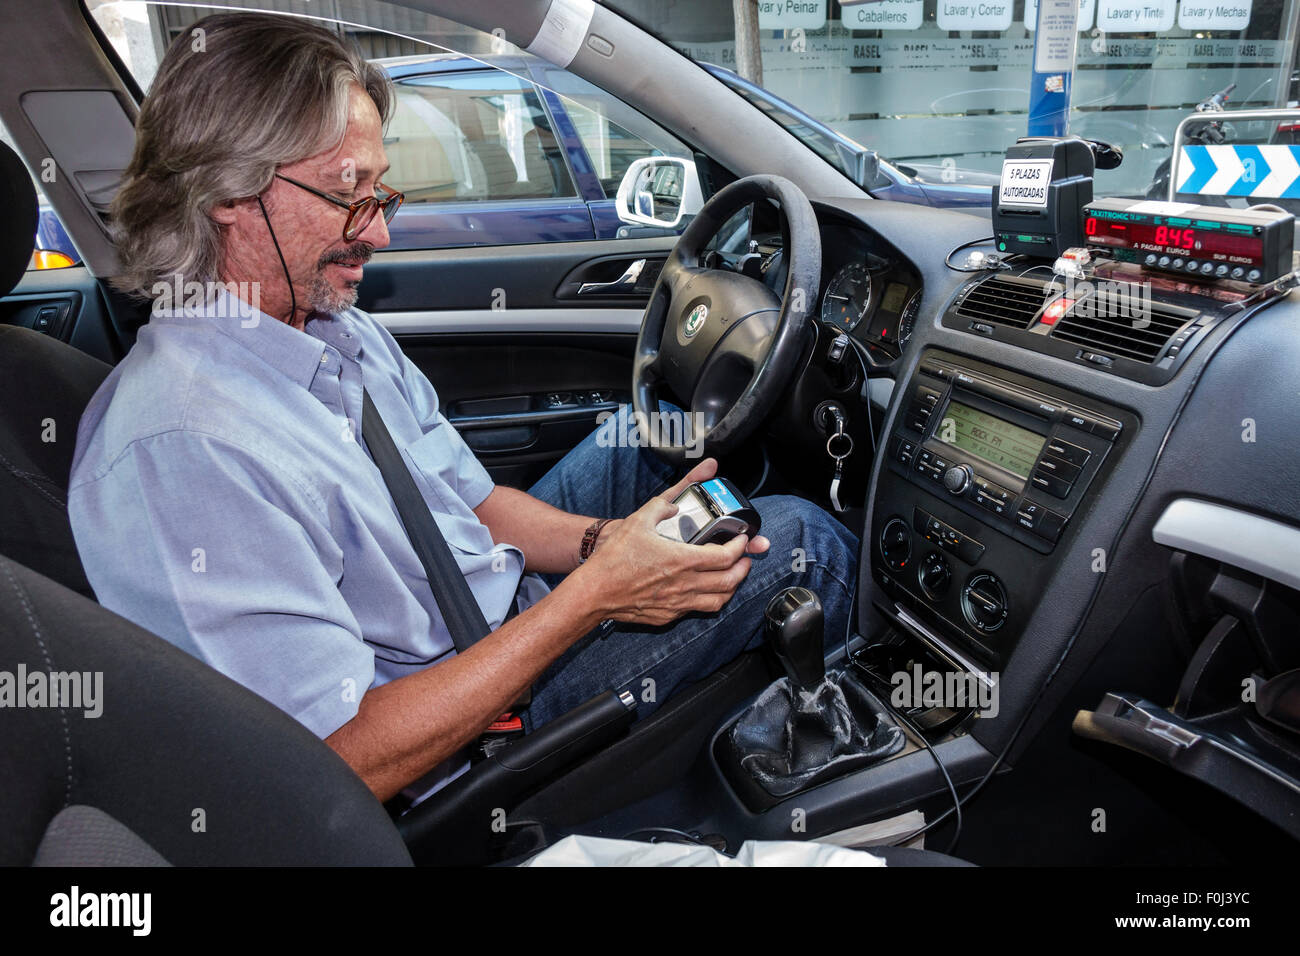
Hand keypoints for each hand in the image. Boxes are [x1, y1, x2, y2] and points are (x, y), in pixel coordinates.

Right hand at [578, 459, 768, 626]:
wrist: (594, 591)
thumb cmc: (614, 558)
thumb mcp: (638, 520)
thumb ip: (662, 505)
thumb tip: (675, 503)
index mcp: (681, 560)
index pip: (725, 557)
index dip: (740, 548)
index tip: (742, 540)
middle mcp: (684, 585)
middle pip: (729, 581)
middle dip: (743, 568)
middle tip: (744, 558)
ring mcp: (677, 603)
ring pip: (718, 601)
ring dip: (731, 587)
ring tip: (731, 576)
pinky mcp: (667, 615)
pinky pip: (697, 610)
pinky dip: (709, 599)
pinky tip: (704, 590)